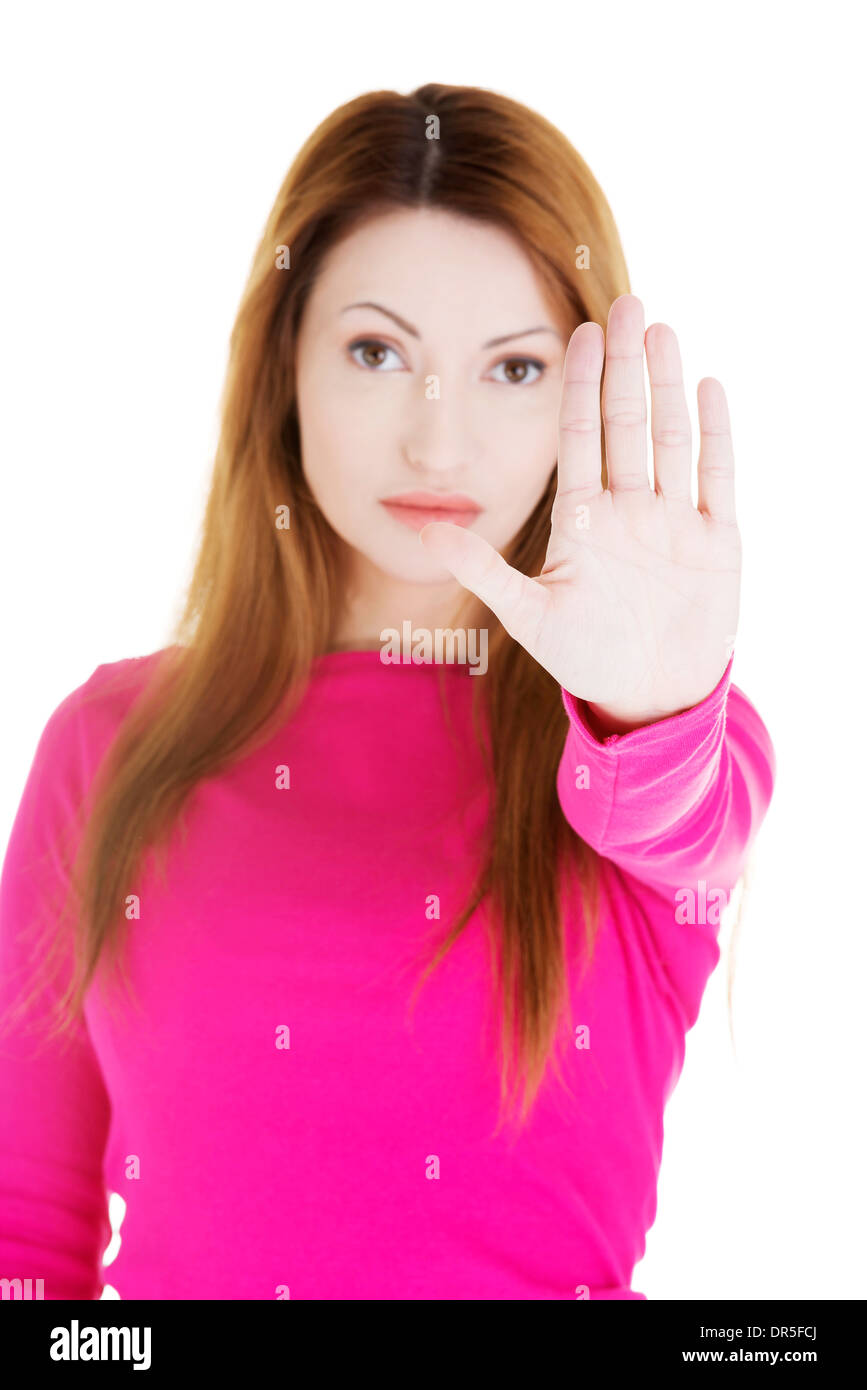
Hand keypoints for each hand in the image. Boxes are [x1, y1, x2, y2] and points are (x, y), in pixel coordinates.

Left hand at [418, 294, 740, 729]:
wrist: (648, 699)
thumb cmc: (586, 658)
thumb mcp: (528, 615)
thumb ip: (482, 570)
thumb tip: (424, 531)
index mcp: (582, 520)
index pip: (578, 438)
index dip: (577, 387)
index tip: (573, 332)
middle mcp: (627, 508)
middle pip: (625, 422)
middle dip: (624, 366)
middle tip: (625, 303)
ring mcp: (673, 520)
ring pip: (669, 437)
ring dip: (666, 385)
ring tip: (661, 330)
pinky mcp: (716, 540)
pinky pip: (715, 476)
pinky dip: (714, 433)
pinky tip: (709, 386)